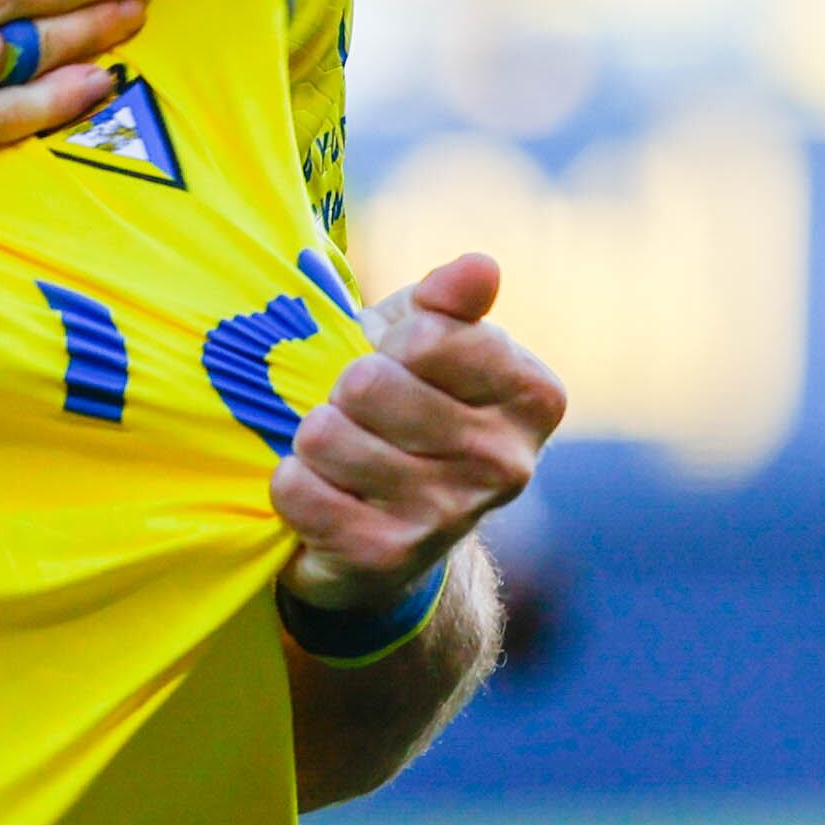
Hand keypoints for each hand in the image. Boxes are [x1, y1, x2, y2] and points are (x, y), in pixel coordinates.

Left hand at [273, 253, 568, 613]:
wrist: (389, 531)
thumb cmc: (410, 408)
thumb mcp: (428, 340)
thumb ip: (449, 298)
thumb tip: (480, 267)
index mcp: (533, 397)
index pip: (427, 336)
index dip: (388, 342)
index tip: (398, 364)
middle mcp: (505, 463)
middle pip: (368, 383)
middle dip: (344, 390)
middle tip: (360, 414)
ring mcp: (449, 516)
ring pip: (324, 435)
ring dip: (313, 438)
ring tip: (339, 453)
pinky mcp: (388, 557)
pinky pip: (296, 489)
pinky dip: (292, 484)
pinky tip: (323, 493)